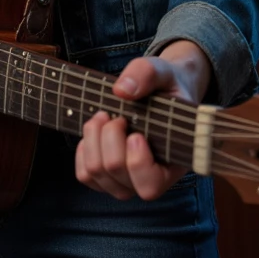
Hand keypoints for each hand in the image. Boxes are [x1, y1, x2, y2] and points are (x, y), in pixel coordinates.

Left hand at [75, 41, 212, 200]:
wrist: (161, 92)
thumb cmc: (166, 85)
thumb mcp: (163, 71)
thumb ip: (147, 74)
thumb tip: (122, 90)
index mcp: (174, 164)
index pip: (150, 186)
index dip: (137, 161)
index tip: (136, 133)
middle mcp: (150, 180)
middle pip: (114, 171)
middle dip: (109, 136)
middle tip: (117, 115)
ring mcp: (127, 182)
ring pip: (95, 173)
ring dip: (92, 139)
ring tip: (103, 117)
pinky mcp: (107, 177)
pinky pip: (84, 175)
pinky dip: (84, 150)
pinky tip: (96, 132)